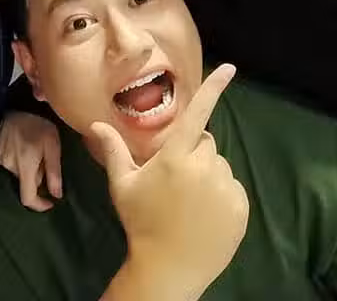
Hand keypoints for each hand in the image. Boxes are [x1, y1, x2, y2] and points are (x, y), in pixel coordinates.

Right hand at [0, 111, 62, 210]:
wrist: (9, 106)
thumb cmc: (35, 124)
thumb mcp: (52, 144)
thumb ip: (54, 170)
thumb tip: (57, 195)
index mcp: (25, 167)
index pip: (28, 198)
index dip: (39, 205)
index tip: (50, 203)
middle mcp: (8, 168)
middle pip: (26, 182)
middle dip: (37, 176)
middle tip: (44, 157)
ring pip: (18, 172)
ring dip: (27, 166)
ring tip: (32, 147)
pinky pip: (8, 163)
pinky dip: (16, 159)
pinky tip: (20, 144)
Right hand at [92, 65, 248, 299]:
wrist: (169, 268)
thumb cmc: (141, 222)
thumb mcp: (123, 186)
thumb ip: (114, 151)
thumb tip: (96, 125)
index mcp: (175, 156)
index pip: (198, 114)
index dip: (214, 88)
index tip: (231, 68)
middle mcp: (204, 166)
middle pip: (205, 144)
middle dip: (193, 153)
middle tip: (174, 180)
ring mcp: (225, 187)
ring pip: (219, 165)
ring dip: (207, 174)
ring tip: (188, 202)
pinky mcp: (240, 206)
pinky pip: (232, 188)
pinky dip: (221, 195)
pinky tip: (203, 215)